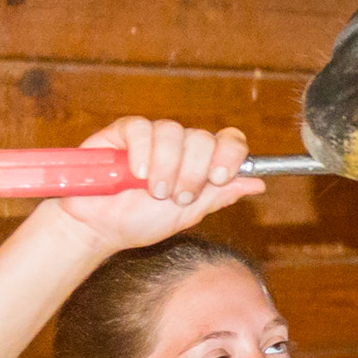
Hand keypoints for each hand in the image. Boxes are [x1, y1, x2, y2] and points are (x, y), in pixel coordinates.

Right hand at [51, 117, 262, 252]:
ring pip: (174, 132)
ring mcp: (153, 136)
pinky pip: (141, 128)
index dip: (230, 154)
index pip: (229, 142)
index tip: (219, 176)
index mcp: (201, 163)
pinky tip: (135, 174)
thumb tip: (258, 183)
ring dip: (167, 166)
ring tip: (154, 191)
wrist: (99, 228)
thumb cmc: (140, 221)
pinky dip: (142, 152)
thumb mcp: (188, 214)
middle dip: (193, 172)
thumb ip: (220, 195)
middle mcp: (180, 146)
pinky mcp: (124, 131)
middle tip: (178, 196)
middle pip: (203, 138)